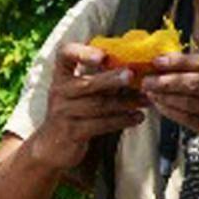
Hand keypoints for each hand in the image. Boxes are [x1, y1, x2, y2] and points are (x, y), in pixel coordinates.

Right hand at [32, 42, 146, 173]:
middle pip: (87, 83)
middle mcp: (59, 91)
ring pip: (99, 105)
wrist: (52, 145)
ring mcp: (64, 112)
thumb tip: (132, 64)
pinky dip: (122, 120)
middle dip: (111, 78)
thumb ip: (97, 77)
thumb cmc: (73, 112)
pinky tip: (137, 117)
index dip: (82, 52)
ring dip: (125, 102)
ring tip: (145, 100)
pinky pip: (101, 124)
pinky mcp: (72, 132)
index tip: (102, 56)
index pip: (65, 54)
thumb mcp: (77, 91)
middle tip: (131, 75)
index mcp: (61, 75)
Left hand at [141, 53, 198, 173]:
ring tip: (150, 91)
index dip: (177, 61)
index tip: (158, 60)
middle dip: (165, 79)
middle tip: (147, 78)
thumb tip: (182, 62)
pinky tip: (161, 107)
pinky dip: (172, 113)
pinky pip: (190, 120)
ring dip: (165, 96)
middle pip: (193, 82)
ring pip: (188, 102)